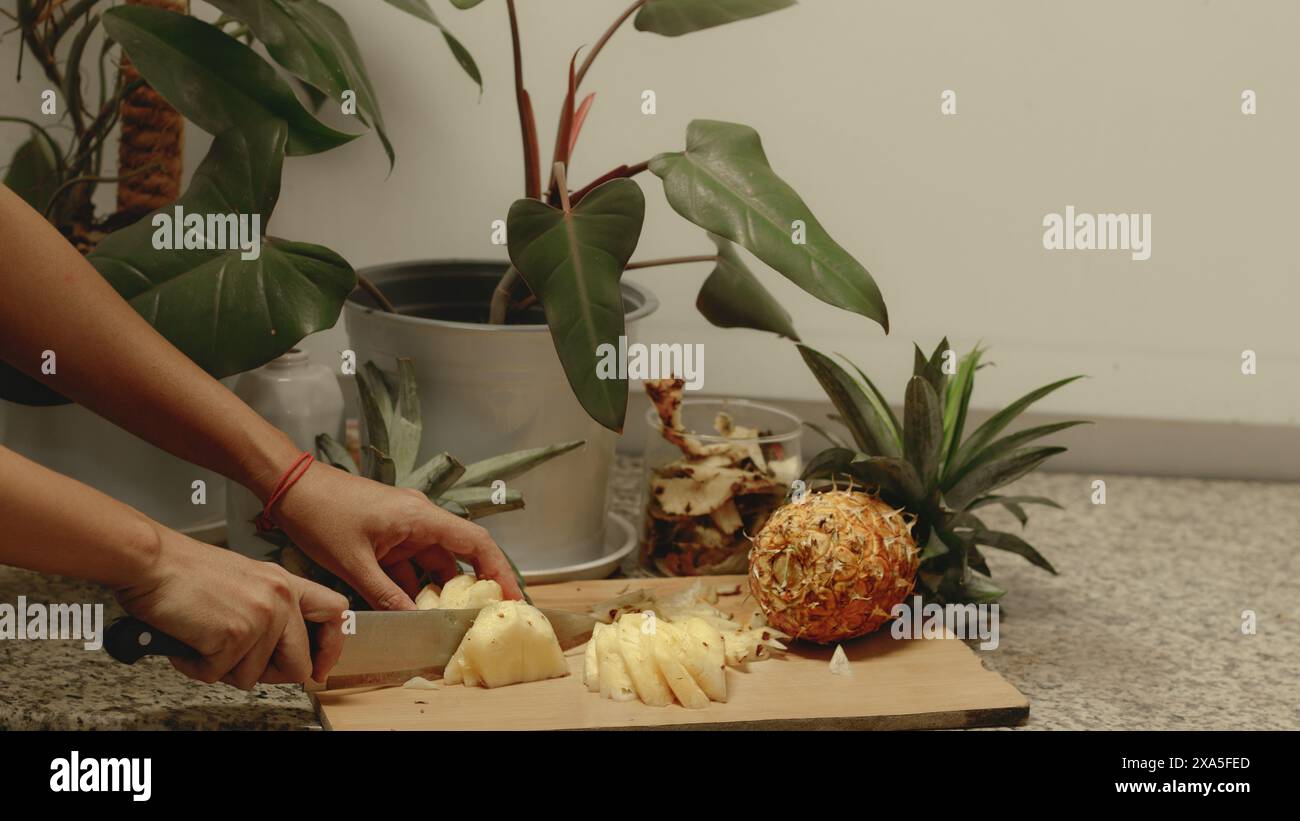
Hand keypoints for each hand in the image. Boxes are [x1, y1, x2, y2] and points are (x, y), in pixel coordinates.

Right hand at [114, 527, 348, 688]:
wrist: (151, 562)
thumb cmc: (185, 573)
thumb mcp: (246, 581)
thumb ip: (271, 609)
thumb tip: (283, 651)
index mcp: (286, 582)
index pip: (335, 613)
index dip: (329, 647)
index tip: (317, 667)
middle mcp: (281, 597)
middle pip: (299, 665)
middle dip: (265, 675)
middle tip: (234, 660)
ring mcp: (262, 616)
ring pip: (253, 678)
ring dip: (221, 668)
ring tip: (201, 638)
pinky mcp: (235, 634)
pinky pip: (218, 675)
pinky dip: (196, 666)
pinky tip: (187, 640)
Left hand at [272, 462, 523, 610]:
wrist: (289, 487)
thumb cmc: (321, 514)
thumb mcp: (353, 563)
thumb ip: (385, 595)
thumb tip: (412, 623)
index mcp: (421, 517)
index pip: (475, 543)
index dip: (499, 571)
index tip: (511, 599)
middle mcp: (420, 519)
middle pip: (458, 556)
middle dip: (470, 588)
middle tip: (480, 619)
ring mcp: (404, 527)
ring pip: (433, 563)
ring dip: (436, 591)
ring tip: (443, 624)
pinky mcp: (388, 535)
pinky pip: (410, 564)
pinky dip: (412, 586)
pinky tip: (410, 611)